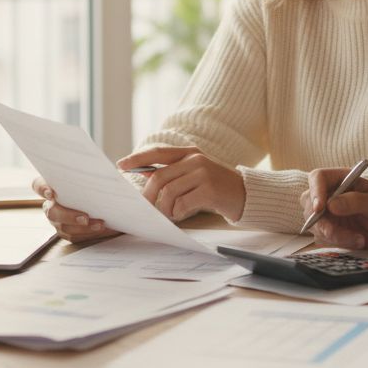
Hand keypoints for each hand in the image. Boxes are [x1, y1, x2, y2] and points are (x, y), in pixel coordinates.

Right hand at [32, 176, 120, 242]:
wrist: (108, 198)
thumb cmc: (98, 182)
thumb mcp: (97, 173)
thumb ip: (102, 169)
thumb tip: (120, 165)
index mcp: (53, 185)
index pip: (38, 185)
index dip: (42, 189)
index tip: (52, 193)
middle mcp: (51, 204)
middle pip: (52, 212)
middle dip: (69, 215)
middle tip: (85, 217)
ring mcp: (58, 220)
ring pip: (63, 227)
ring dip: (83, 228)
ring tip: (101, 224)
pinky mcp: (68, 232)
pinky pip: (75, 237)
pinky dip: (90, 234)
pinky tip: (105, 229)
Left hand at [118, 146, 245, 222]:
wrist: (246, 194)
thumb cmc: (216, 186)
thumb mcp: (195, 173)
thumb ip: (173, 171)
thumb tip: (143, 172)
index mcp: (190, 152)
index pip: (157, 153)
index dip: (137, 158)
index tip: (120, 165)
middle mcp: (195, 159)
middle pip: (159, 177)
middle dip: (148, 195)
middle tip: (146, 207)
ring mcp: (203, 173)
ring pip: (169, 192)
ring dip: (164, 208)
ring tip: (170, 214)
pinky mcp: (209, 190)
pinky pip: (182, 203)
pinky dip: (178, 212)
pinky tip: (182, 214)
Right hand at [299, 168, 367, 249]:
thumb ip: (355, 202)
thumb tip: (331, 205)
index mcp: (339, 179)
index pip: (317, 178)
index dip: (315, 191)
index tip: (320, 208)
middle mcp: (328, 194)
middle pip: (310, 203)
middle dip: (322, 222)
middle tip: (335, 233)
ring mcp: (325, 213)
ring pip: (315, 225)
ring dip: (335, 235)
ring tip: (359, 239)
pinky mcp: (327, 230)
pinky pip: (322, 238)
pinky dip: (338, 242)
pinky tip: (356, 241)